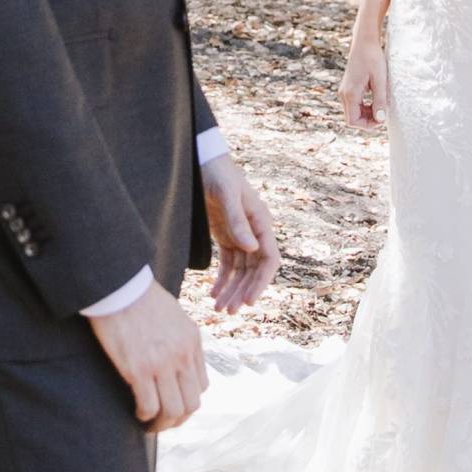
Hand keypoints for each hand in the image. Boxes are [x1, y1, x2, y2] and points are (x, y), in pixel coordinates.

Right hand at [90, 282, 207, 431]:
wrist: (118, 286)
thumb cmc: (139, 297)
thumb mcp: (173, 315)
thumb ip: (180, 339)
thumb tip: (177, 361)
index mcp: (192, 341)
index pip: (201, 385)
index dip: (187, 400)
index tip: (172, 403)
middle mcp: (182, 355)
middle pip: (191, 403)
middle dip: (178, 419)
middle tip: (162, 422)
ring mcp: (162, 363)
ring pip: (173, 410)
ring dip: (162, 424)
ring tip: (149, 424)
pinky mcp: (139, 369)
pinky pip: (149, 406)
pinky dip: (145, 416)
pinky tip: (137, 413)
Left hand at [203, 152, 280, 313]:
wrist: (202, 159)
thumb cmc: (217, 173)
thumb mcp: (226, 194)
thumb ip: (237, 220)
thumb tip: (252, 248)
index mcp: (262, 221)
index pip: (269, 259)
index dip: (261, 282)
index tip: (248, 301)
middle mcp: (255, 231)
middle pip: (254, 270)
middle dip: (242, 292)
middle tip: (228, 311)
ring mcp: (241, 234)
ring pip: (240, 271)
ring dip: (231, 290)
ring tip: (218, 309)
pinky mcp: (226, 235)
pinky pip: (228, 264)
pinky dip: (221, 280)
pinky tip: (213, 294)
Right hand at [340, 24, 388, 129]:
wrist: (365, 42)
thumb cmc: (373, 58)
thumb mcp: (380, 80)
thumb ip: (380, 101)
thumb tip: (380, 120)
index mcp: (350, 94)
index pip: (352, 121)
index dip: (367, 125)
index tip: (381, 117)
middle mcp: (344, 94)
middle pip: (352, 118)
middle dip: (368, 120)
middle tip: (383, 112)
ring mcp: (345, 91)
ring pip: (353, 112)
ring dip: (367, 114)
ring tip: (381, 106)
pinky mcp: (349, 88)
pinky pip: (355, 105)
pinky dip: (365, 107)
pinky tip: (376, 100)